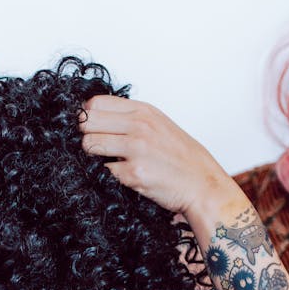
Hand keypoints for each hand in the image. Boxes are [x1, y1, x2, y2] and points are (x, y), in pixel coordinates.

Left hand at [80, 95, 228, 214]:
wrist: (202, 185)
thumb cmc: (181, 158)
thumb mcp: (159, 125)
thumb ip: (130, 119)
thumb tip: (94, 117)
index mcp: (144, 111)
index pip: (95, 104)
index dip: (87, 117)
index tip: (91, 129)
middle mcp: (139, 126)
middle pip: (87, 122)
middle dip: (86, 135)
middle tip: (97, 147)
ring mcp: (136, 149)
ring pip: (89, 145)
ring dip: (93, 156)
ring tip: (110, 162)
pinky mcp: (133, 173)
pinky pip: (103, 171)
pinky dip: (108, 176)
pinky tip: (125, 177)